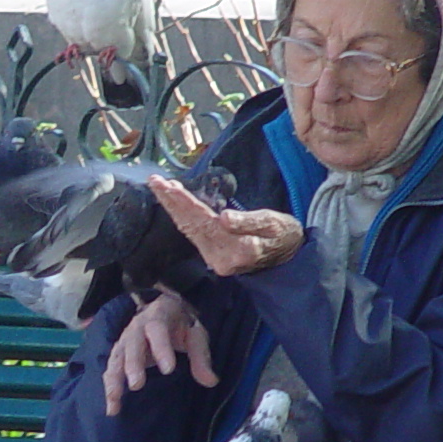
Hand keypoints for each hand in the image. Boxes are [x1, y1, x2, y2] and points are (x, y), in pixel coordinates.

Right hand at [104, 291, 215, 415]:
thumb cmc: (181, 326)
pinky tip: (112, 409)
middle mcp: (136, 328)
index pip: (158, 331)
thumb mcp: (196, 335)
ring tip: (115, 400)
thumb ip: (201, 357)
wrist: (163, 310)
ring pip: (117, 359)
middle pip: (132, 345)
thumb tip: (211, 381)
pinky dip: (109, 389)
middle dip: (133, 365)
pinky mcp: (119, 355)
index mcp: (158, 318)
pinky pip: (111, 371)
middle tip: (136, 385)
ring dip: (114, 380)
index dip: (161, 349)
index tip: (168, 369)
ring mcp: (124, 341)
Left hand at [148, 176, 303, 277]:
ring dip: (173, 208)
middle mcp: (220, 258)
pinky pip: (193, 234)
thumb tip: (224, 218)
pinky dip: (181, 216)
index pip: (205, 221)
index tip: (168, 186)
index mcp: (237, 248)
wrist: (287, 260)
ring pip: (188, 229)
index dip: (185, 202)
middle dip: (171, 202)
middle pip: (191, 225)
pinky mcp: (212, 256)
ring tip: (160, 187)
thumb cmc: (284, 236)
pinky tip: (173, 204)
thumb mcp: (274, 224)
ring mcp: (214, 259)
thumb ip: (248, 222)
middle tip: (155, 181)